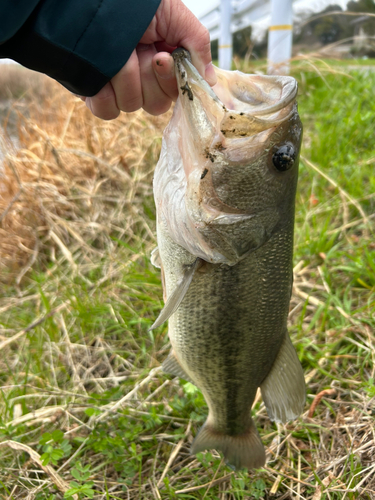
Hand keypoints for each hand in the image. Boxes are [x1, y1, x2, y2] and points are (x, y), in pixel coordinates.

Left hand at [83, 0, 215, 119]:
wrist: (96, 0)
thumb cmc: (136, 2)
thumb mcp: (175, 15)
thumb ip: (197, 45)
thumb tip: (210, 80)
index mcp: (163, 63)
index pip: (177, 92)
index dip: (170, 80)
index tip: (162, 57)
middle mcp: (142, 78)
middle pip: (157, 104)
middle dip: (148, 77)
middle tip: (139, 51)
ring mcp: (118, 87)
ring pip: (132, 105)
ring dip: (124, 76)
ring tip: (115, 51)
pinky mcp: (95, 93)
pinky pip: (106, 111)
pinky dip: (103, 92)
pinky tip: (101, 71)